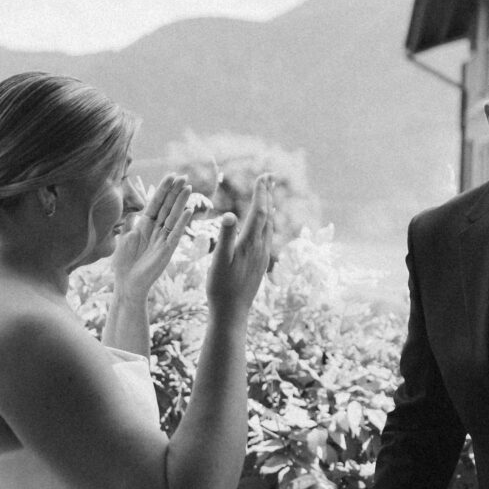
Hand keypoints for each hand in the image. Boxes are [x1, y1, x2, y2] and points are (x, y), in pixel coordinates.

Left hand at [112, 174, 193, 299]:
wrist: (128, 283)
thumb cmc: (124, 263)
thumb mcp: (124, 238)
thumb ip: (131, 224)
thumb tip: (134, 213)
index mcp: (145, 225)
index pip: (156, 203)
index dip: (163, 190)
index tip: (171, 176)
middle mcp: (156, 230)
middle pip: (167, 206)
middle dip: (174, 191)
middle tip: (184, 176)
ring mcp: (163, 239)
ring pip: (173, 216)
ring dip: (180, 202)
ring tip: (188, 187)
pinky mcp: (168, 250)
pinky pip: (176, 233)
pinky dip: (181, 222)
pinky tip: (187, 211)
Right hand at [206, 173, 274, 324]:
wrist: (232, 312)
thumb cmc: (221, 287)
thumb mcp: (218, 261)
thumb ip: (225, 237)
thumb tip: (228, 215)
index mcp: (250, 244)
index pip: (260, 212)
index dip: (262, 193)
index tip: (264, 176)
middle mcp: (261, 248)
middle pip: (268, 215)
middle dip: (268, 195)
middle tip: (270, 176)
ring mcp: (262, 256)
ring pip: (269, 226)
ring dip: (268, 207)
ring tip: (267, 194)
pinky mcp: (260, 263)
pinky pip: (266, 237)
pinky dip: (266, 223)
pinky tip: (263, 224)